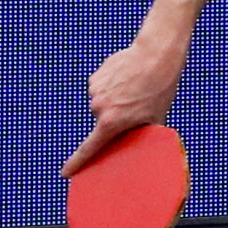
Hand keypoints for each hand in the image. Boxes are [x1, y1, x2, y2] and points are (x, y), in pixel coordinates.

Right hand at [67, 32, 185, 173]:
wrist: (156, 54)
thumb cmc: (161, 88)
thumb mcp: (155, 117)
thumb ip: (143, 134)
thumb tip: (142, 148)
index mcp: (112, 122)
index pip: (90, 148)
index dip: (77, 163)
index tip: (66, 173)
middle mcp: (99, 109)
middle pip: (103, 122)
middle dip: (115, 118)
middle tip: (136, 106)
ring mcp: (95, 92)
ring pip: (102, 104)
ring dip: (115, 100)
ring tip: (135, 88)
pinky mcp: (96, 78)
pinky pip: (102, 89)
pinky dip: (112, 87)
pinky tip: (127, 78)